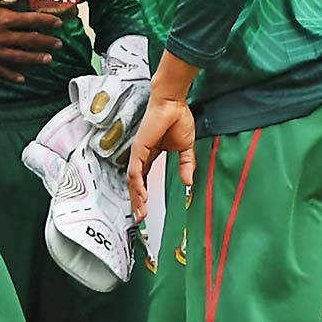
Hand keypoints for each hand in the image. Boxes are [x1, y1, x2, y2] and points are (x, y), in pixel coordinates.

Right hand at [0, 0, 63, 83]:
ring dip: (35, 59)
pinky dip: (11, 75)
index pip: (30, 20)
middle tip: (59, 45)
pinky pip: (1, 71)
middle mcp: (2, 37)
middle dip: (46, 42)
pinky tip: (21, 79)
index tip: (59, 23)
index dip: (46, 21)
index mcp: (3, 19)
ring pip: (19, 56)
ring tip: (48, 61)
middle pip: (29, 40)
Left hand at [127, 95, 194, 221]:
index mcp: (150, 154)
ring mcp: (138, 152)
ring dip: (137, 198)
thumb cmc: (178, 118)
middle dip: (137, 202)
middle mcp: (141, 155)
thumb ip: (186, 164)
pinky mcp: (139, 149)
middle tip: (140, 217)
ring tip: (140, 213)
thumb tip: (188, 181)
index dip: (143, 195)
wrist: (173, 103)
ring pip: (133, 181)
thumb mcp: (185, 147)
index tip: (146, 209)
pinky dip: (138, 186)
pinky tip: (141, 197)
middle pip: (135, 183)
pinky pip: (136, 171)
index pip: (143, 179)